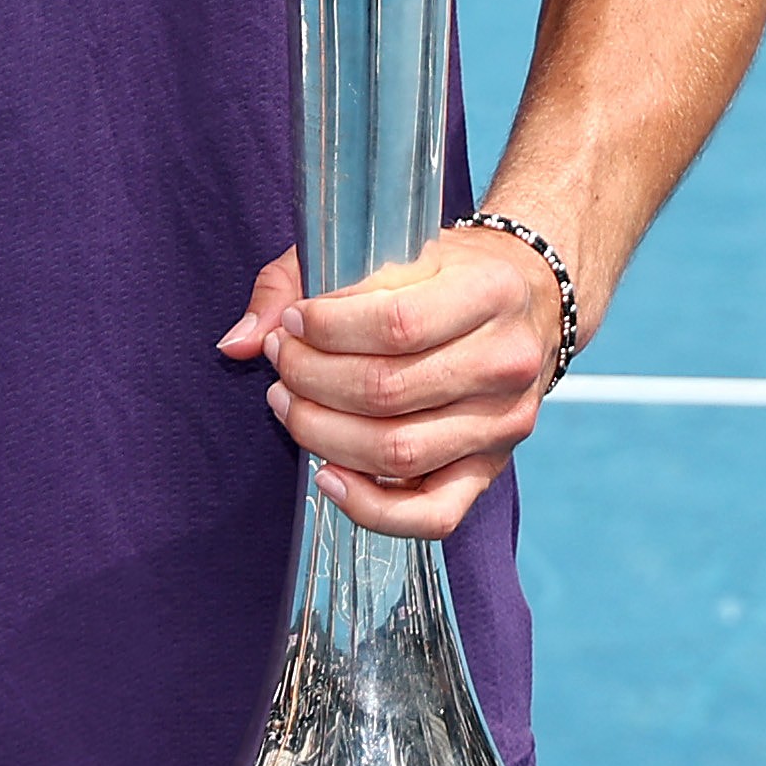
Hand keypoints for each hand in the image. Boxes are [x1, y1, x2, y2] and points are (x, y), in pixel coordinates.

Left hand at [215, 226, 562, 541]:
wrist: (526, 302)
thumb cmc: (442, 273)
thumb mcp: (382, 249)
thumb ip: (300, 280)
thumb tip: (239, 342)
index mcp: (489, 292)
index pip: (396, 324)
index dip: (326, 329)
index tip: (292, 321)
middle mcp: (506, 362)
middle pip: (388, 392)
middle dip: (311, 379)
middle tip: (281, 361)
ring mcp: (502, 424)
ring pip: (398, 452)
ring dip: (323, 434)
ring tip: (291, 403)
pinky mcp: (490, 470)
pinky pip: (432, 516)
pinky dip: (370, 508)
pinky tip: (327, 476)